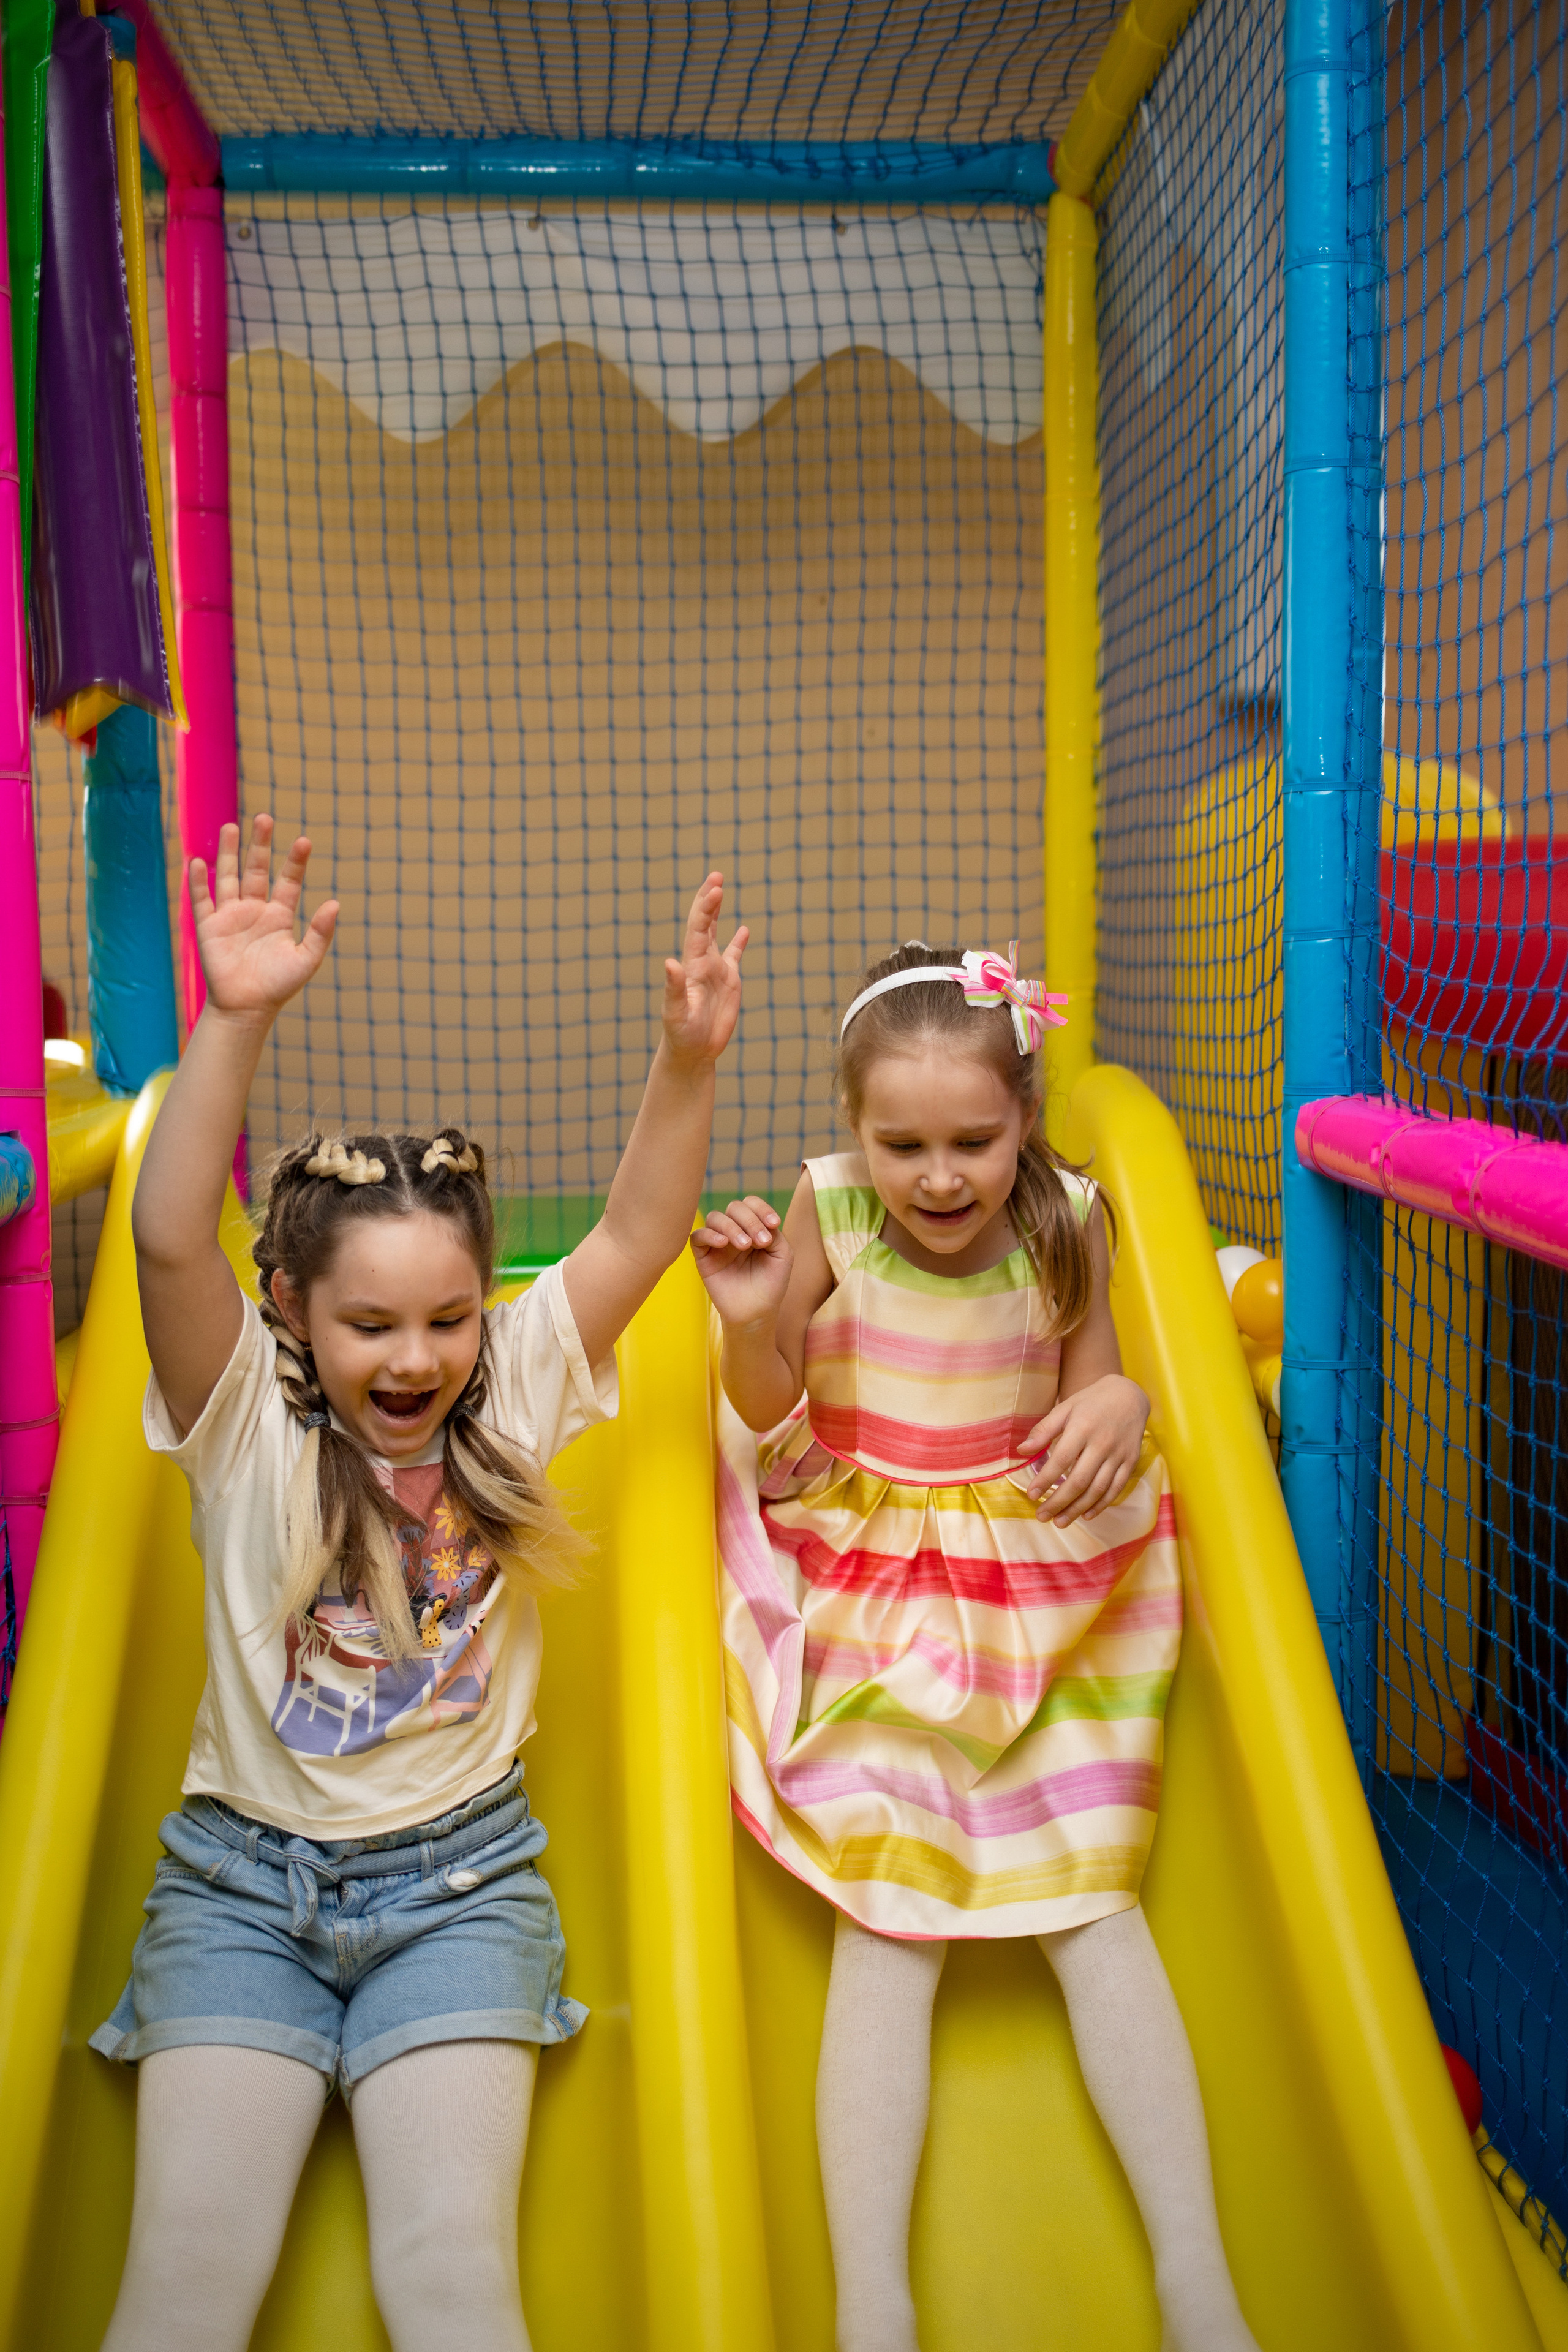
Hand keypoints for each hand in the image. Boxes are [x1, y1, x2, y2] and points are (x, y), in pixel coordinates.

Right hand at [191, 817, 337, 1021]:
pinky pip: (202, 900)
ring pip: (229, 876)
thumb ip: (320, 933)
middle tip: (264, 817)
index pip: (289, 881)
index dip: (295, 861)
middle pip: (257, 869)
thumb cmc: (278, 986)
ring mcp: (231, 916)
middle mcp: (254, 910)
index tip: (305, 840)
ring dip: (228, 853)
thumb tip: (336, 904)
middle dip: (260, 845)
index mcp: (279, 915)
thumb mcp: (306, 959)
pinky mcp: (209, 927)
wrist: (246, 1009)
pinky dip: (199, 882)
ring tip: (231, 827)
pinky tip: (198, 861)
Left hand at [662, 873, 747, 1067]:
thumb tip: (670, 962)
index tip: (715, 888)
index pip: (698, 929)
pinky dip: (738, 942)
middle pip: (704, 923)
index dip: (705, 908)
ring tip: (719, 886)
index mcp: (692, 965)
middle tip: (716, 874)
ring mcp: (715, 970)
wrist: (692, 1051)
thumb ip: (673, 988)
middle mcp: (702, 962)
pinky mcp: (729, 982)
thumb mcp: (676, 1012)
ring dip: (717, 911)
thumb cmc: (681, 1035)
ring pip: (716, 933)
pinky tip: (744, 930)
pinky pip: (734, 956)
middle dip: (708, 899)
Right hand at [691, 1197, 792, 1326]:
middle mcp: (734, 1231)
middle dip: (750, 1220)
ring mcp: (718, 1243)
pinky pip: (697, 1236)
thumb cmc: (771, 1284)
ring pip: (716, 1217)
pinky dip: (709, 1234)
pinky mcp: (703, 1256)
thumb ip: (773, 1232)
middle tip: (761, 1242)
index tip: (774, 1224)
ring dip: (732, 1227)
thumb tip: (760, 1220)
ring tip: (745, 1246)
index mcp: (753, 1227)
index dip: (762, 1209)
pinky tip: (723, 1244)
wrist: (756, 1312)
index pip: (752, 1204)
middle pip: (734, 1207)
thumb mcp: (782, 1255)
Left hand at [1022, 1374, 1148, 1525]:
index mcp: (1083, 1428)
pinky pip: (1116, 1488)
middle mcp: (1102, 1443)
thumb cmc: (1090, 1403)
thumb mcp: (1065, 1408)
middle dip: (1059, 1502)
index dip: (1045, 1480)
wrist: (1129, 1396)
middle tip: (1042, 1516)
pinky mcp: (1131, 1462)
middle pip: (1079, 1480)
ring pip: (1098, 1489)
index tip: (1031, 1495)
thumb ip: (1044, 1430)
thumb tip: (1022, 1450)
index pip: (1061, 1460)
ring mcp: (1119, 1454)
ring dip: (1078, 1509)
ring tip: (1060, 1521)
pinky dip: (1101, 1504)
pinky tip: (1086, 1514)